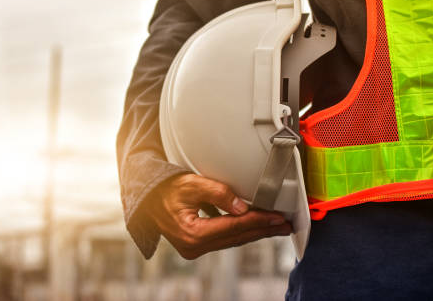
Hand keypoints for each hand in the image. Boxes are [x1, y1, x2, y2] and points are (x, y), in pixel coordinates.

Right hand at [144, 173, 292, 259]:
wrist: (146, 199)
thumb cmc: (165, 189)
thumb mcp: (191, 184)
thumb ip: (218, 193)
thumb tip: (242, 207)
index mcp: (193, 233)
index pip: (234, 227)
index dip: (259, 221)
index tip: (278, 217)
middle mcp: (194, 246)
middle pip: (236, 237)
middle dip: (263, 230)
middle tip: (285, 225)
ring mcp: (194, 249)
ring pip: (232, 240)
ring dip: (255, 233)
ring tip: (276, 227)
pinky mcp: (196, 246)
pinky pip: (224, 239)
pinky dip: (241, 232)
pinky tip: (255, 227)